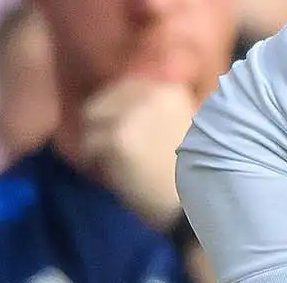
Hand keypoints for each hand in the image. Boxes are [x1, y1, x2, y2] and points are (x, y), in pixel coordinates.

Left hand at [82, 79, 198, 229]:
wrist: (198, 199)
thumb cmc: (191, 169)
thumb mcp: (181, 127)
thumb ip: (155, 112)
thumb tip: (121, 110)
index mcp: (170, 89)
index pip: (125, 87)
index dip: (116, 108)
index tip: (118, 129)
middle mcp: (152, 93)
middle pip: (103, 99)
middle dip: (101, 121)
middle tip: (106, 146)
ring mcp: (133, 114)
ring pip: (91, 119)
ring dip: (94, 139)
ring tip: (106, 159)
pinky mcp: (118, 138)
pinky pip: (88, 144)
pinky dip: (92, 159)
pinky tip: (107, 172)